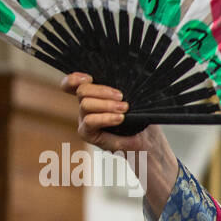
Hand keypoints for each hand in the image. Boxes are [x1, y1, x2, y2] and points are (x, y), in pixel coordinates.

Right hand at [60, 72, 177, 203]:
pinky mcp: (88, 134)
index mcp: (93, 96)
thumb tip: (122, 76)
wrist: (148, 143)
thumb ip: (121, 90)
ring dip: (106, 105)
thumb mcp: (133, 101)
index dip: (74, 79)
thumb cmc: (141, 120)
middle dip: (102, 91)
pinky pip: (90, 121)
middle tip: (122, 98)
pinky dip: (105, 118)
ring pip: (85, 104)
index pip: (72, 84)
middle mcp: (86, 107)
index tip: (89, 78)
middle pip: (82, 91)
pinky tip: (120, 118)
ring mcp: (85, 121)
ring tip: (124, 109)